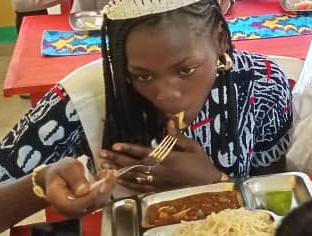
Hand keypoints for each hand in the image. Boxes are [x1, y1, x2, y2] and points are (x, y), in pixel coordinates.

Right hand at [38, 157, 115, 217]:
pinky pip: (101, 200)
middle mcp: (69, 209)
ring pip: (98, 203)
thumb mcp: (66, 167)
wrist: (58, 177)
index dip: (92, 196)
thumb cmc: (60, 172)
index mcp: (58, 200)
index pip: (77, 204)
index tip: (103, 184)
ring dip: (108, 188)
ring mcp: (80, 210)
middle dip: (104, 189)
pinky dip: (107, 188)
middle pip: (90, 205)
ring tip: (109, 173)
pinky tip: (107, 177)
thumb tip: (83, 191)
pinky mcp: (89, 206)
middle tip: (111, 174)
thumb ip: (74, 178)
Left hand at [100, 120, 221, 193]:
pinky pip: (140, 188)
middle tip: (101, 155)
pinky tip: (118, 180)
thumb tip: (169, 121)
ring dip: (117, 171)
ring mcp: (158, 182)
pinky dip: (128, 184)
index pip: (143, 152)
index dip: (128, 148)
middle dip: (116, 159)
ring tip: (104, 167)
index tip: (115, 145)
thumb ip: (178, 137)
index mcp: (168, 158)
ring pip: (133, 176)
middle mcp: (159, 171)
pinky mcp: (159, 190)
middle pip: (133, 165)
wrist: (210, 185)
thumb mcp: (193, 147)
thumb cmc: (202, 164)